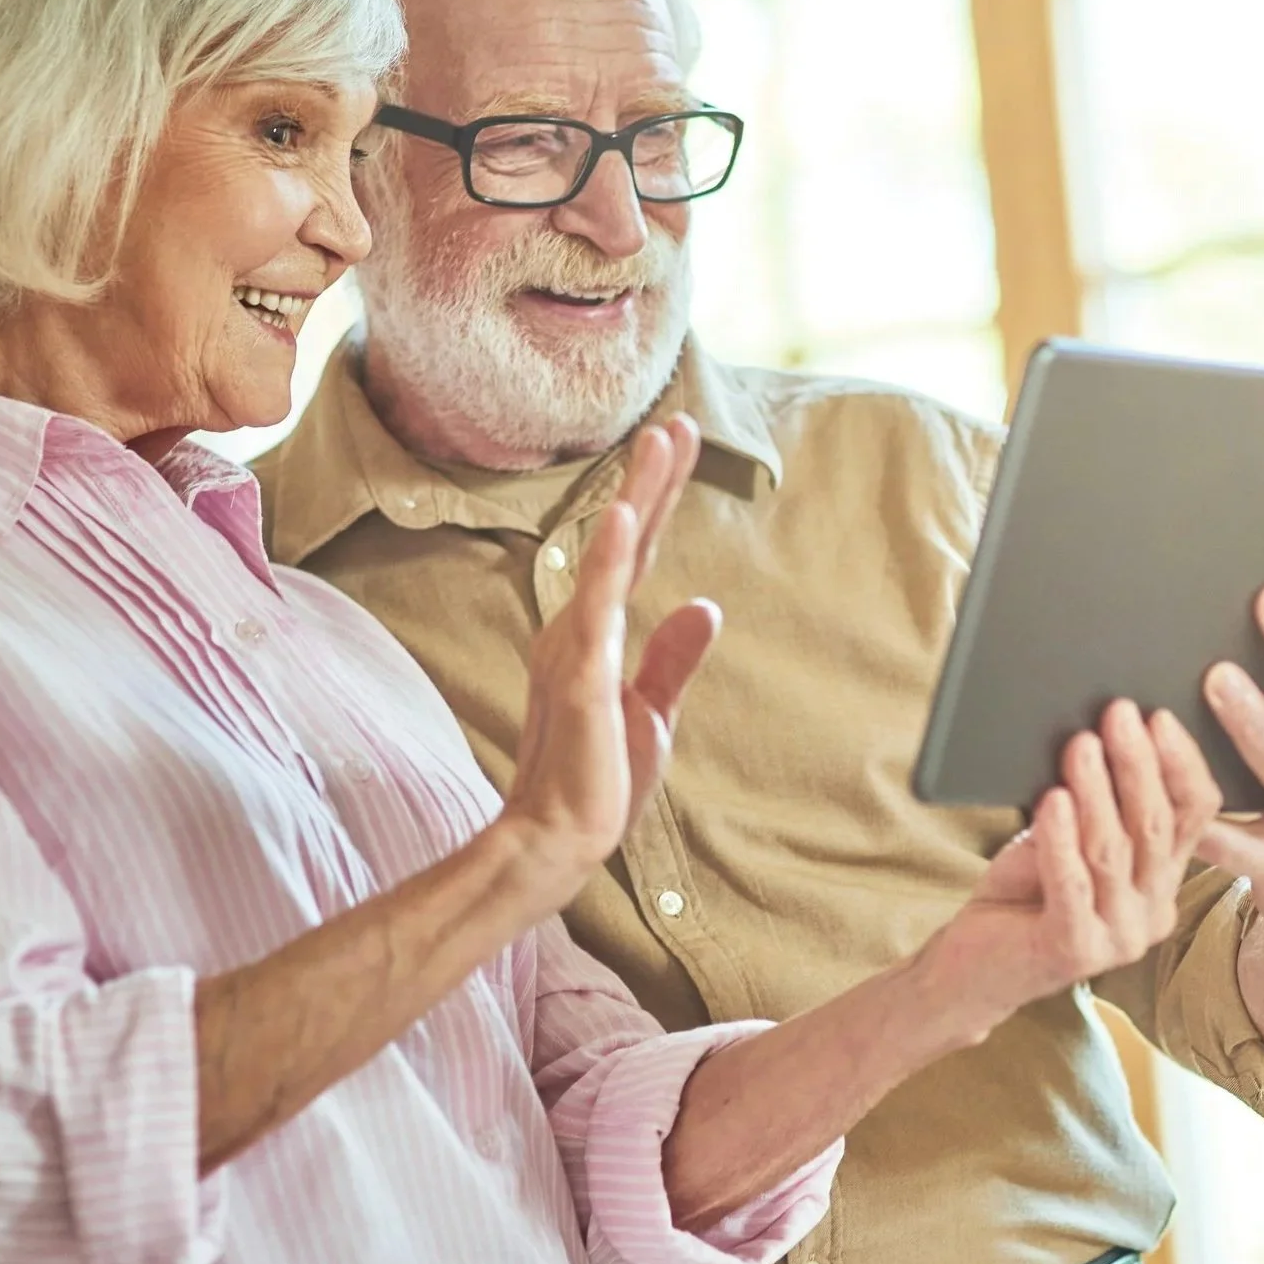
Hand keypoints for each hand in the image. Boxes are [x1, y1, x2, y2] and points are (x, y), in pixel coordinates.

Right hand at [500, 414, 720, 910]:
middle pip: (624, 540)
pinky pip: (596, 608)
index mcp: (596, 637)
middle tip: (676, 422)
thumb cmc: (598, 780)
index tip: (678, 447)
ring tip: (658, 441)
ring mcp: (577, 647)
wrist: (559, 841)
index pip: (635, 555)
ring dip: (635, 497)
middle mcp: (580, 629)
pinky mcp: (579, 675)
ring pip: (611, 557)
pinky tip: (621, 515)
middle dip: (652, 480)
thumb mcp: (653, 711)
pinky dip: (606, 559)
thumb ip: (674, 657)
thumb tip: (703, 605)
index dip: (658, 501)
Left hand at [925, 701, 1215, 1025]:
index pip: (1193, 815)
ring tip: (1080, 745)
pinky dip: (1061, 839)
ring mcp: (1119, 937)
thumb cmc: (1022, 890)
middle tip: (1120, 714)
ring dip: (1096, 791)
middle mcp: (1153, 910)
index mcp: (1161, 879)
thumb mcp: (1064, 838)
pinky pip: (1072, 885)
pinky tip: (1053, 800)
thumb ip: (1091, 803)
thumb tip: (1097, 733)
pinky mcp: (1075, 951)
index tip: (1160, 716)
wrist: (974, 964)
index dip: (1180, 764)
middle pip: (1155, 826)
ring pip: (1115, 851)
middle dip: (1137, 764)